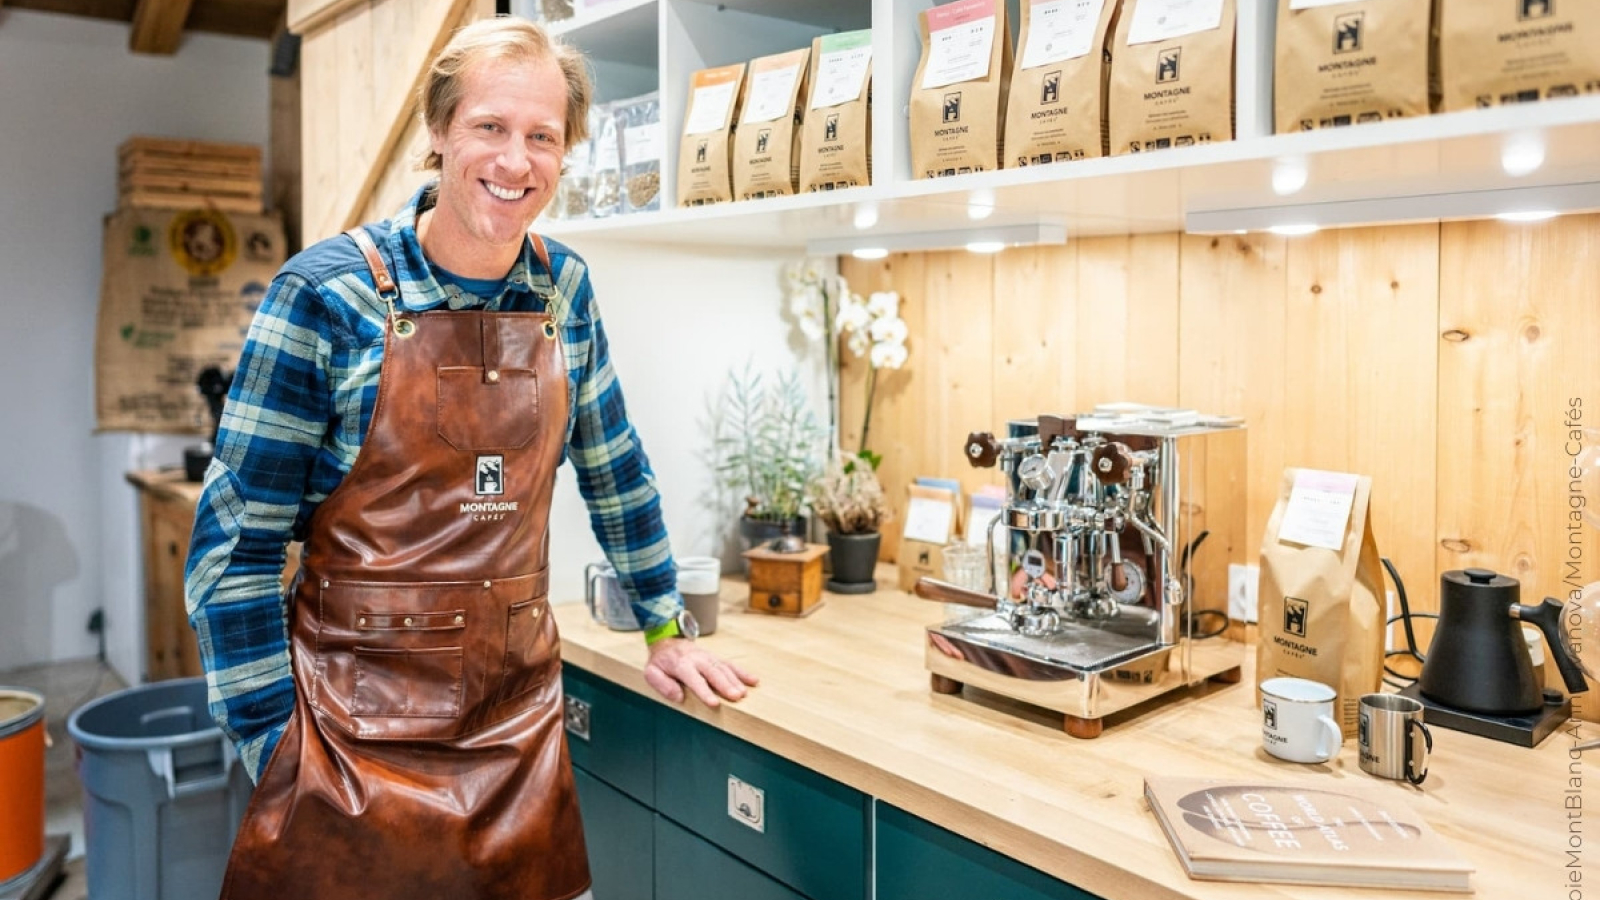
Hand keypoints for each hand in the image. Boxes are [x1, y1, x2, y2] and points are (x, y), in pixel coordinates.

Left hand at [643, 639, 758, 706]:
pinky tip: (753, 681)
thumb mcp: (651, 672)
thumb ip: (663, 684)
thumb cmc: (660, 661)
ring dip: (736, 680)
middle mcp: (697, 660)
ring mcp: (708, 658)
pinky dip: (742, 673)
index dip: (704, 691)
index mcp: (681, 664)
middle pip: (713, 672)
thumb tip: (679, 697)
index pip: (694, 679)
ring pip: (724, 668)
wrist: (667, 640)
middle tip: (737, 697)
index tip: (714, 703)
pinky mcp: (715, 658)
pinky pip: (730, 664)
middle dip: (726, 685)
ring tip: (744, 693)